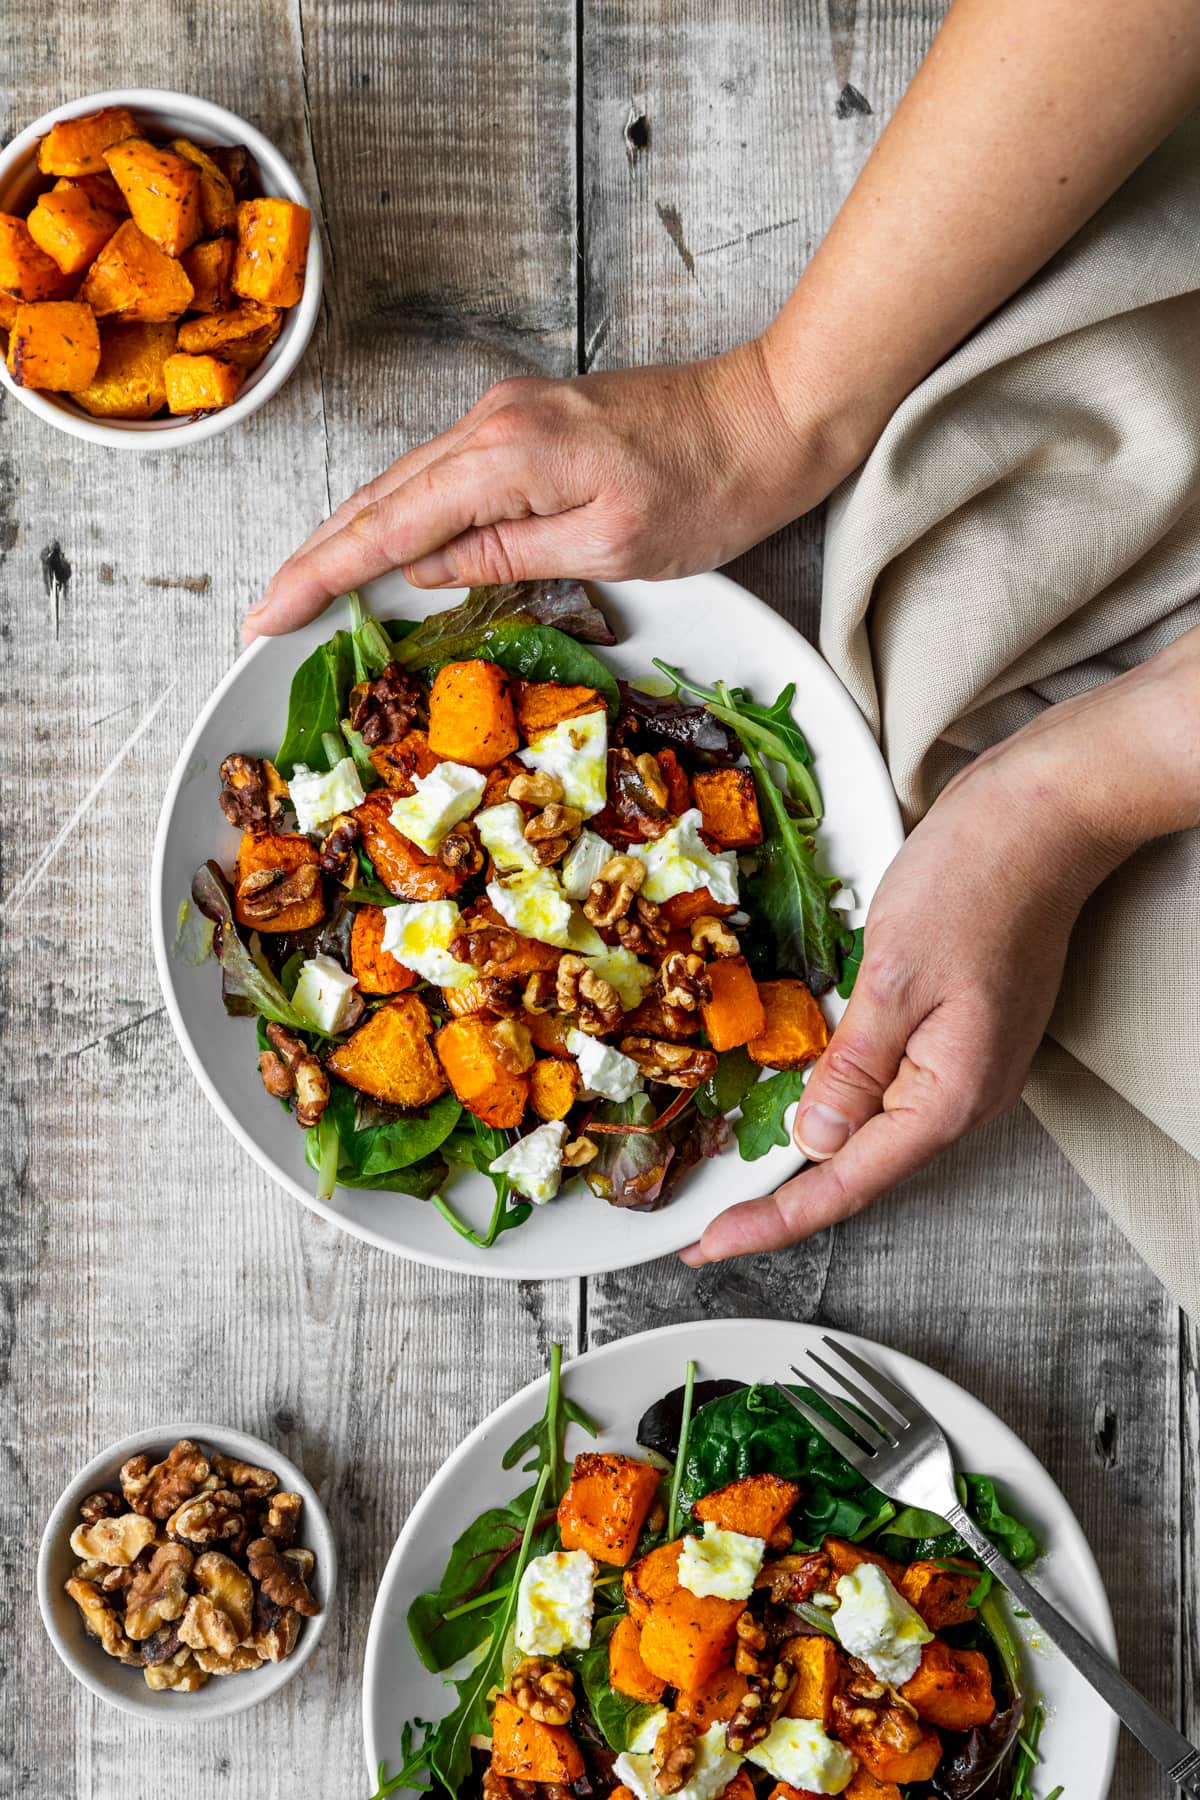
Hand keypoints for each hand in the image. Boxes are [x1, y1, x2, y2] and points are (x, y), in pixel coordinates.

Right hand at [245, 342, 848, 639]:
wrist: (769, 413)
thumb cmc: (711, 486)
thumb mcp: (612, 545)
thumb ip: (509, 556)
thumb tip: (429, 570)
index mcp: (505, 455)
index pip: (387, 527)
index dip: (320, 574)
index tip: (267, 615)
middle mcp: (491, 423)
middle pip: (378, 498)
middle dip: (315, 557)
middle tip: (264, 612)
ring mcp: (506, 416)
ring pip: (404, 485)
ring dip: (349, 536)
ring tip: (303, 588)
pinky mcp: (526, 422)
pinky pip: (441, 476)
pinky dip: (400, 515)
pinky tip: (382, 546)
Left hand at [680, 689, 1151, 1265]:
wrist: (1043, 818)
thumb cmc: (976, 881)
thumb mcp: (895, 976)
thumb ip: (853, 1067)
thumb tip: (812, 1142)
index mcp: (950, 1093)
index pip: (847, 1183)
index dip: (773, 1221)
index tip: (709, 1247)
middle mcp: (962, 1094)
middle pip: (860, 1170)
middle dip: (784, 1200)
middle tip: (712, 1225)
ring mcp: (963, 1065)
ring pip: (873, 1132)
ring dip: (808, 1157)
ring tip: (743, 1186)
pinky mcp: (955, 1034)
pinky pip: (886, 1091)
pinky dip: (836, 1106)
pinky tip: (799, 1108)